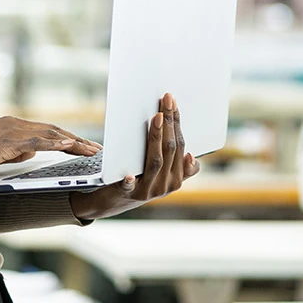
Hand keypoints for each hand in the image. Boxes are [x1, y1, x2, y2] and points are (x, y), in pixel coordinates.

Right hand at [0, 117, 100, 171]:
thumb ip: (15, 151)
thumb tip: (30, 155)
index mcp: (17, 127)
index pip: (50, 132)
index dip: (70, 139)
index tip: (86, 147)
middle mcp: (18, 125)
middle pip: (55, 132)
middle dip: (79, 141)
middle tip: (97, 150)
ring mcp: (12, 132)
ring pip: (49, 135)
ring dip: (73, 143)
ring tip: (90, 150)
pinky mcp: (5, 142)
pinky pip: (33, 142)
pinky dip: (52, 144)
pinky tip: (66, 146)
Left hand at [70, 93, 199, 221]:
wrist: (112, 202)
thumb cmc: (139, 179)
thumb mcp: (162, 173)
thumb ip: (177, 164)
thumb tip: (190, 155)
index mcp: (176, 178)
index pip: (180, 146)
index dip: (177, 123)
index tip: (173, 103)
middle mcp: (166, 185)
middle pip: (170, 150)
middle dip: (169, 122)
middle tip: (166, 100)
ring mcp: (147, 191)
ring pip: (155, 162)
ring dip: (156, 138)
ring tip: (156, 118)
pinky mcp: (127, 195)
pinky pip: (129, 187)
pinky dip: (129, 181)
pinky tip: (129, 174)